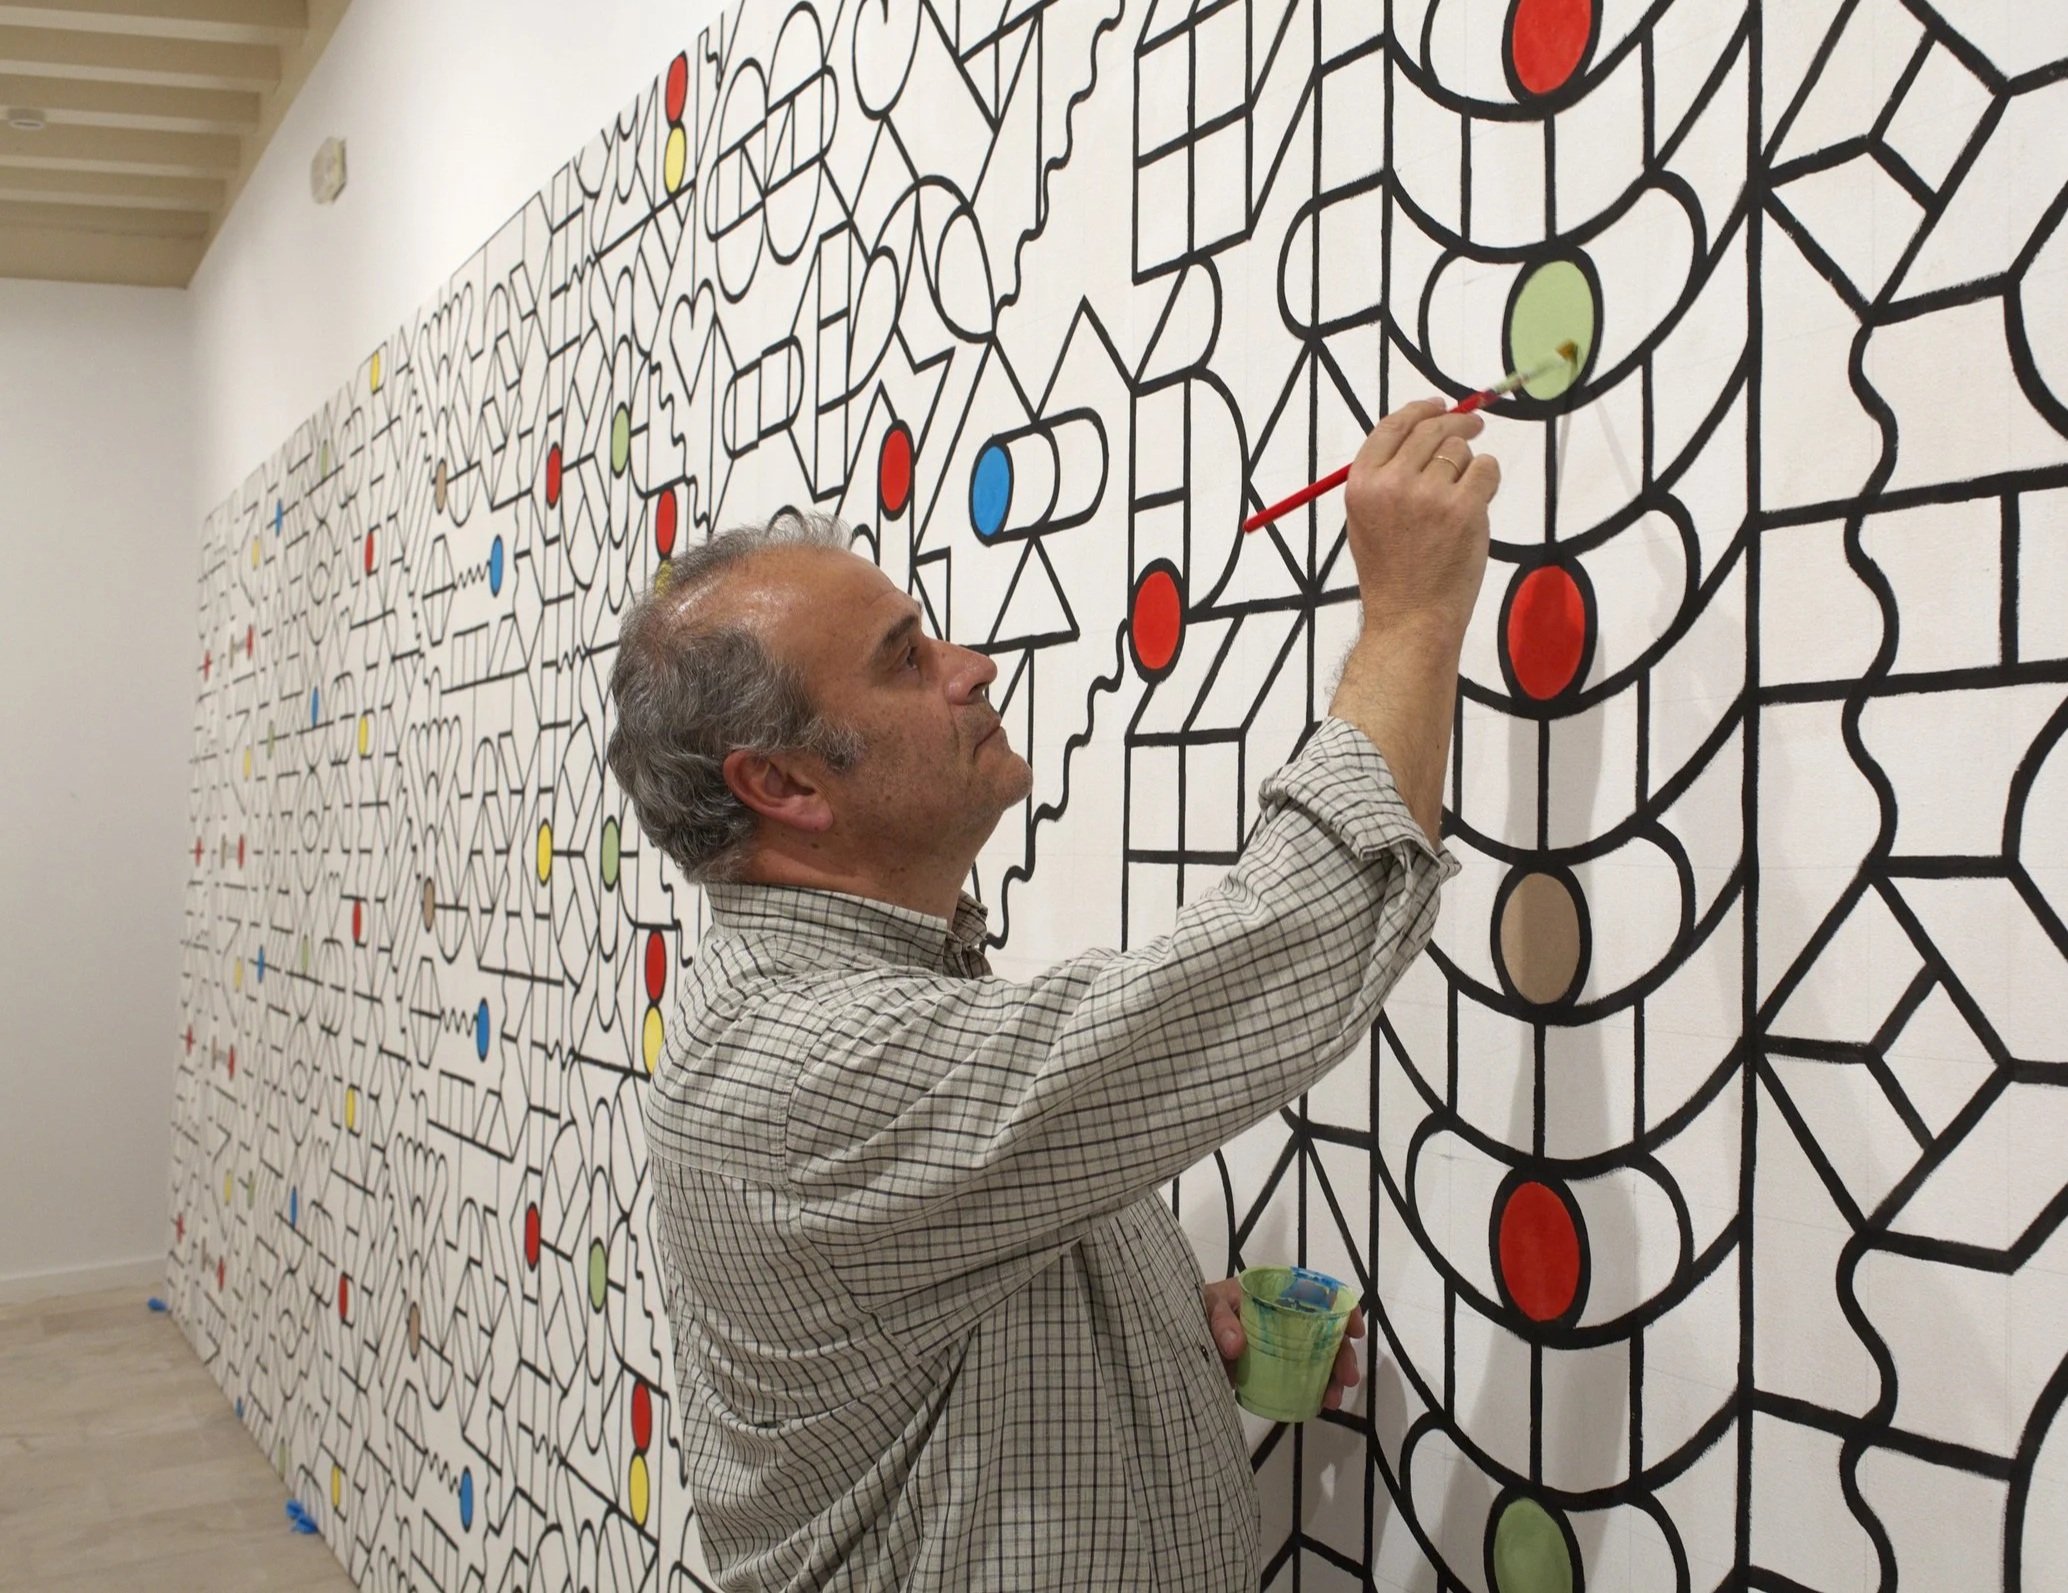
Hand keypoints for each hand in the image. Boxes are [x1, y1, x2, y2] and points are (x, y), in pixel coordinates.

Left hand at [1203, 1277, 1365, 1413]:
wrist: (1180, 1337)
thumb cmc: (1197, 1309)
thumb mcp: (1206, 1305)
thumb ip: (1219, 1320)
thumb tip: (1236, 1345)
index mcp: (1274, 1293)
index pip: (1316, 1294)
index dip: (1341, 1309)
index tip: (1353, 1332)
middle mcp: (1283, 1317)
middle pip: (1324, 1332)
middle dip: (1341, 1355)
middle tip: (1347, 1379)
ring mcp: (1279, 1345)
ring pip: (1317, 1358)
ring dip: (1330, 1378)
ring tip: (1330, 1401)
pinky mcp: (1270, 1370)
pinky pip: (1298, 1378)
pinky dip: (1311, 1391)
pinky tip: (1315, 1405)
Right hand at [1341, 398, 1499, 638]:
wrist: (1410, 618)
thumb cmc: (1391, 573)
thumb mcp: (1367, 519)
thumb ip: (1385, 476)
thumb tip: (1422, 430)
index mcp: (1361, 484)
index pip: (1392, 426)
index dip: (1419, 409)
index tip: (1439, 404)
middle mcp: (1391, 484)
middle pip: (1430, 429)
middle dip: (1457, 422)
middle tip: (1474, 425)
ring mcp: (1428, 495)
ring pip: (1460, 450)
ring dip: (1469, 463)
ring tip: (1462, 495)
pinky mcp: (1463, 508)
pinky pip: (1485, 469)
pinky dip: (1488, 479)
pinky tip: (1478, 502)